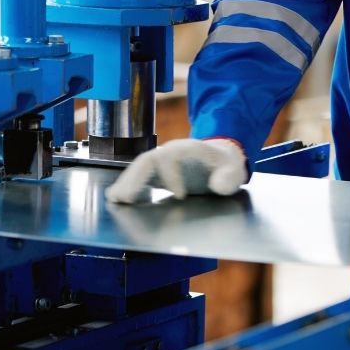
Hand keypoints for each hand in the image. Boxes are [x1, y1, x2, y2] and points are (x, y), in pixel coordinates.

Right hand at [105, 138, 247, 203]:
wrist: (220, 160)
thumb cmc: (226, 166)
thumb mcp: (234, 171)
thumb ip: (229, 177)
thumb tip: (218, 186)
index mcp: (188, 149)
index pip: (171, 156)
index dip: (172, 175)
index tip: (181, 196)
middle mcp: (170, 153)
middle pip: (147, 160)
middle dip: (135, 178)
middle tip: (127, 198)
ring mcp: (162, 162)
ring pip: (138, 168)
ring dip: (127, 183)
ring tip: (115, 200)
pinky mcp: (157, 173)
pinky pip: (138, 177)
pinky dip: (127, 187)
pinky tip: (116, 199)